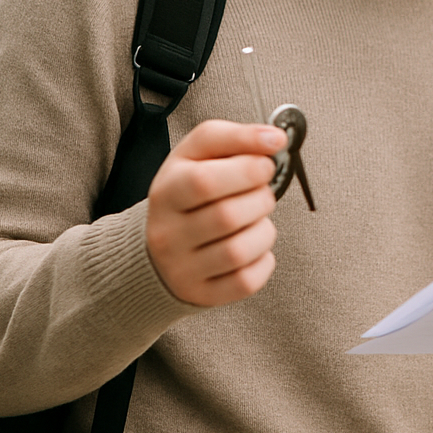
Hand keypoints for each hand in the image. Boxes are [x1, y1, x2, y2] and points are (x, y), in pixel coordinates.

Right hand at [144, 119, 286, 305]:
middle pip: (227, 216)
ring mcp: (183, 269)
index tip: (265, 163)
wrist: (157, 247)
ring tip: (257, 218)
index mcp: (166, 192)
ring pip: (239, 251)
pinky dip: (262, 259)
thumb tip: (275, 138)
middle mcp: (168, 234)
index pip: (205, 182)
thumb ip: (235, 138)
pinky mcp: (203, 294)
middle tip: (262, 191)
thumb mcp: (196, 155)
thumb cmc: (186, 194)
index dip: (246, 169)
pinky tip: (253, 245)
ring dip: (264, 230)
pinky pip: (246, 281)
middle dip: (260, 198)